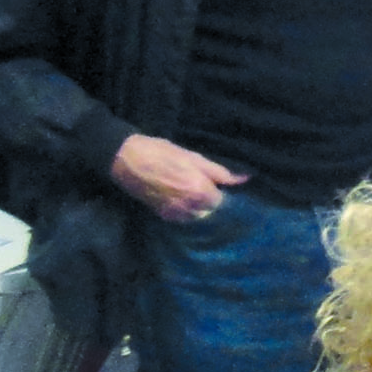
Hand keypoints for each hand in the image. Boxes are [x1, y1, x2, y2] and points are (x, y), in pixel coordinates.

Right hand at [110, 134, 247, 222]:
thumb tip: (244, 179)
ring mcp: (174, 214)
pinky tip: (182, 198)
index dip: (223, 195)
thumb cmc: (162, 153)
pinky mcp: (163, 215)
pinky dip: (186, 212)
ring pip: (197, 218)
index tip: (221, 188)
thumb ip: (220, 173)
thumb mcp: (194, 158)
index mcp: (200, 192)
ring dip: (199, 209)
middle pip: (211, 213)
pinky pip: (182, 219)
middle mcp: (189, 207)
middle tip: (207, 189)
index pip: (223, 203)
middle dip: (212, 203)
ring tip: (193, 193)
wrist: (126, 159)